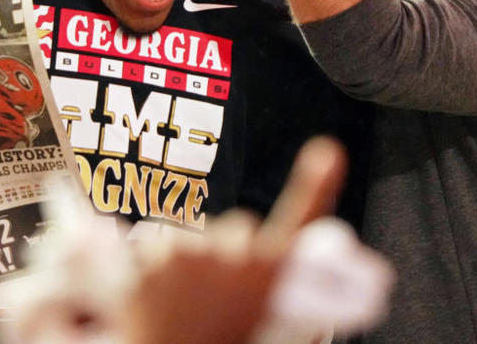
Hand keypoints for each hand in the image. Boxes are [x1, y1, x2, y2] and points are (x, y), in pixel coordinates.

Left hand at [123, 136, 346, 343]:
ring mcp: (189, 255)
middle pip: (236, 229)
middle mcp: (235, 257)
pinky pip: (148, 241)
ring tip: (182, 305)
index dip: (316, 184)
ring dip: (184, 260)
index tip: (329, 151)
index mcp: (271, 276)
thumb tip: (292, 260)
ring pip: (188, 235)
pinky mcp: (147, 262)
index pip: (301, 220)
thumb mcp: (265, 315)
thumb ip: (278, 284)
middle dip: (227, 252)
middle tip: (217, 298)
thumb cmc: (225, 337)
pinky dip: (148, 260)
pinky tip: (150, 285)